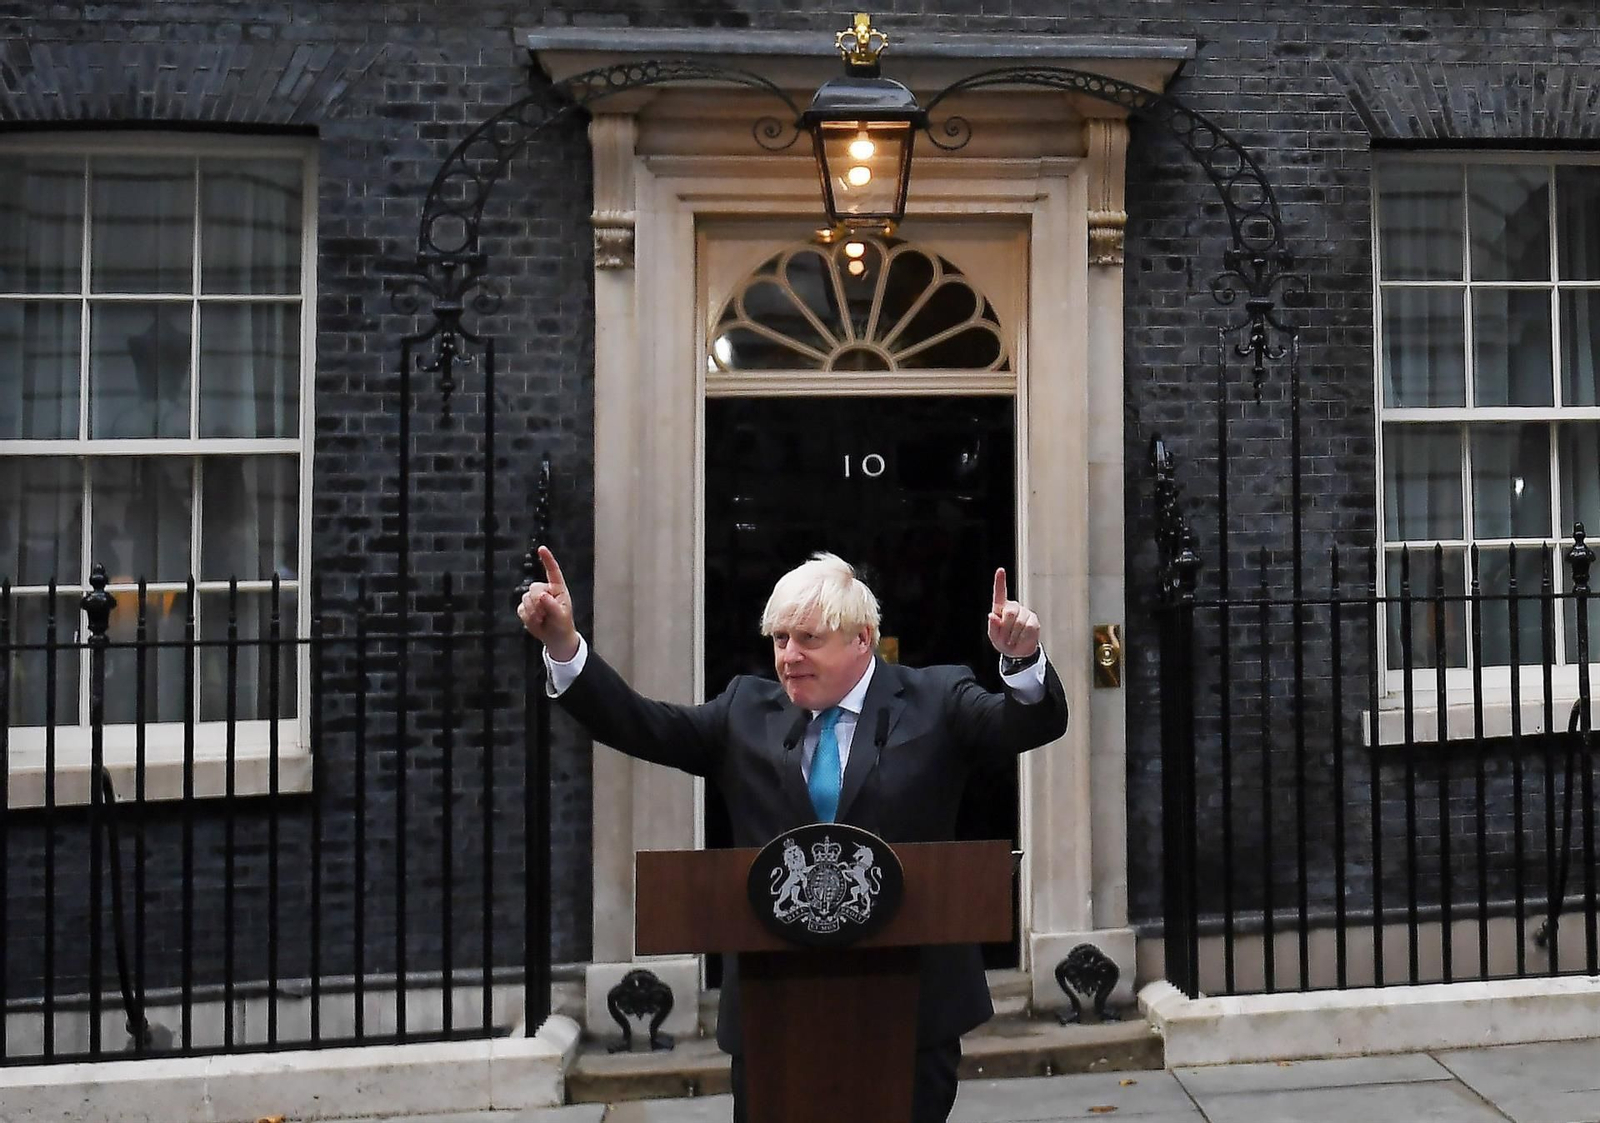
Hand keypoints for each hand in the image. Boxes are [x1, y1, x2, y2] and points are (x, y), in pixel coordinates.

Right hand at [516, 545, 579, 660]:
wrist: (555, 638)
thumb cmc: (562, 624)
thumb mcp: (561, 616)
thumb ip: (552, 605)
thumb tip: (542, 595)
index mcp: (558, 589)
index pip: (552, 571)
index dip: (547, 560)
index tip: (542, 549)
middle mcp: (545, 590)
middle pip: (534, 587)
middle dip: (537, 602)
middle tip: (545, 614)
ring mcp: (534, 599)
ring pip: (526, 598)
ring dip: (533, 612)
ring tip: (543, 619)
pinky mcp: (526, 607)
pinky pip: (521, 608)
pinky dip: (527, 617)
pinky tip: (536, 621)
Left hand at [987, 568, 1039, 658]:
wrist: (1018, 652)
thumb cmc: (1003, 641)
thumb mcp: (994, 637)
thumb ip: (992, 627)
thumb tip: (991, 615)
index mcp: (1000, 609)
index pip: (999, 593)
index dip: (1000, 582)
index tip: (1000, 570)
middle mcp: (1013, 607)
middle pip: (1009, 612)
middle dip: (1006, 628)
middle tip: (1005, 638)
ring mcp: (1024, 613)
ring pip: (1019, 622)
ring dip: (1014, 635)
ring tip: (1013, 639)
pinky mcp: (1033, 620)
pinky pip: (1029, 628)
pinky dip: (1023, 637)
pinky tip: (1021, 639)